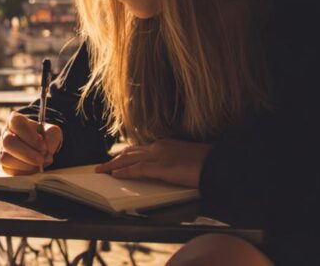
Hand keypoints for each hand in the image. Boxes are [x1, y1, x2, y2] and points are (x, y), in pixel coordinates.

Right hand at [0, 111, 62, 175]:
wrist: (40, 150)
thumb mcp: (51, 132)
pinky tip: (34, 169)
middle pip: (8, 142)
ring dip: (26, 165)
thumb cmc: (44, 137)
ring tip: (40, 164)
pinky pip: (9, 170)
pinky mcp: (4, 165)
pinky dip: (25, 172)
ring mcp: (2, 150)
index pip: (17, 123)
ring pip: (5, 158)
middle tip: (41, 160)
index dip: (30, 136)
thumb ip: (52, 136)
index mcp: (15, 120)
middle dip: (27, 154)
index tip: (43, 147)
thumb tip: (47, 149)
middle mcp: (5, 134)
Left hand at [95, 139, 211, 187]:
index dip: (126, 153)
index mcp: (166, 143)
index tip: (117, 156)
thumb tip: (168, 168)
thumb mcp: (186, 158)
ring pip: (129, 160)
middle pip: (130, 153)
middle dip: (115, 159)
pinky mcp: (161, 168)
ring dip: (113, 166)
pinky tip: (115, 176)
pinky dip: (124, 173)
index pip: (140, 148)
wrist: (217, 164)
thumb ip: (174, 160)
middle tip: (103, 165)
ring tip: (102, 171)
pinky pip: (137, 170)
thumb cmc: (207, 163)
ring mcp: (159, 157)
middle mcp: (159, 147)